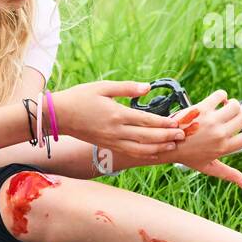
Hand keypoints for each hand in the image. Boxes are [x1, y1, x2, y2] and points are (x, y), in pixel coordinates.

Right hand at [51, 81, 185, 160]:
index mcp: (116, 114)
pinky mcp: (108, 145)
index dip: (163, 123)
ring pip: (140, 149)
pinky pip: (130, 153)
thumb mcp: (102, 87)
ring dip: (158, 148)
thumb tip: (147, 87)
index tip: (177, 122)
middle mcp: (116, 131)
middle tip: (182, 135)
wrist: (59, 115)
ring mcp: (112, 141)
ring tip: (172, 146)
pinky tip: (155, 153)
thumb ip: (126, 88)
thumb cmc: (80, 97)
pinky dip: (145, 154)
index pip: (146, 121)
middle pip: (147, 137)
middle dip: (166, 137)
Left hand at [168, 89, 241, 187]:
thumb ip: (229, 174)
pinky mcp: (201, 108)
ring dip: (234, 103)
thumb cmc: (188, 156)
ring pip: (234, 104)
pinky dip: (222, 95)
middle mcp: (219, 134)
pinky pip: (220, 95)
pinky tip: (218, 100)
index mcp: (224, 147)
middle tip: (241, 111)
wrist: (167, 144)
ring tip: (228, 106)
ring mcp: (211, 120)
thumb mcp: (209, 167)